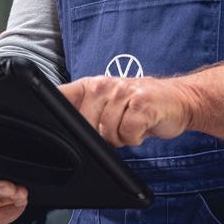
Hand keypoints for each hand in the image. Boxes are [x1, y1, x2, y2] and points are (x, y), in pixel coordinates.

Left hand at [59, 75, 193, 146]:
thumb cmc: (141, 106)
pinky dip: (135, 138)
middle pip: (85, 124)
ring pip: (107, 132)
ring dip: (121, 138)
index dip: (49, 112)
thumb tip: (62, 131)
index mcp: (91, 85)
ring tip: (132, 126)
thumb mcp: (109, 104)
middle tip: (117, 128)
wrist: (180, 100)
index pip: (60, 96)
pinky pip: (128, 134)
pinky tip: (142, 127)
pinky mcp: (143, 104)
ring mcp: (124, 93)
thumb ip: (87, 112)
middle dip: (99, 136)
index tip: (43, 124)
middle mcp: (105, 85)